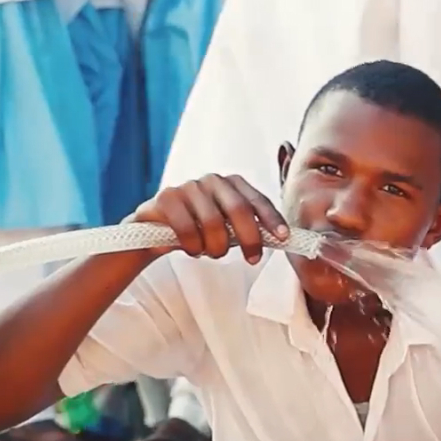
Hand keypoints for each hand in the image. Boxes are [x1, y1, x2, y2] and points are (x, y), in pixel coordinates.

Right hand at [131, 174, 288, 263]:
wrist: (157, 231)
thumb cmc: (202, 230)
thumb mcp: (230, 229)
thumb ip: (252, 229)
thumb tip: (283, 239)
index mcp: (233, 184)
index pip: (257, 200)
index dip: (272, 218)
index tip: (283, 237)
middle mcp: (213, 180)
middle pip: (239, 209)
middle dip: (249, 238)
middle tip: (252, 259)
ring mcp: (189, 186)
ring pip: (213, 222)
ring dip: (216, 247)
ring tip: (211, 253)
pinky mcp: (166, 197)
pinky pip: (187, 228)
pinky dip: (193, 246)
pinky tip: (193, 250)